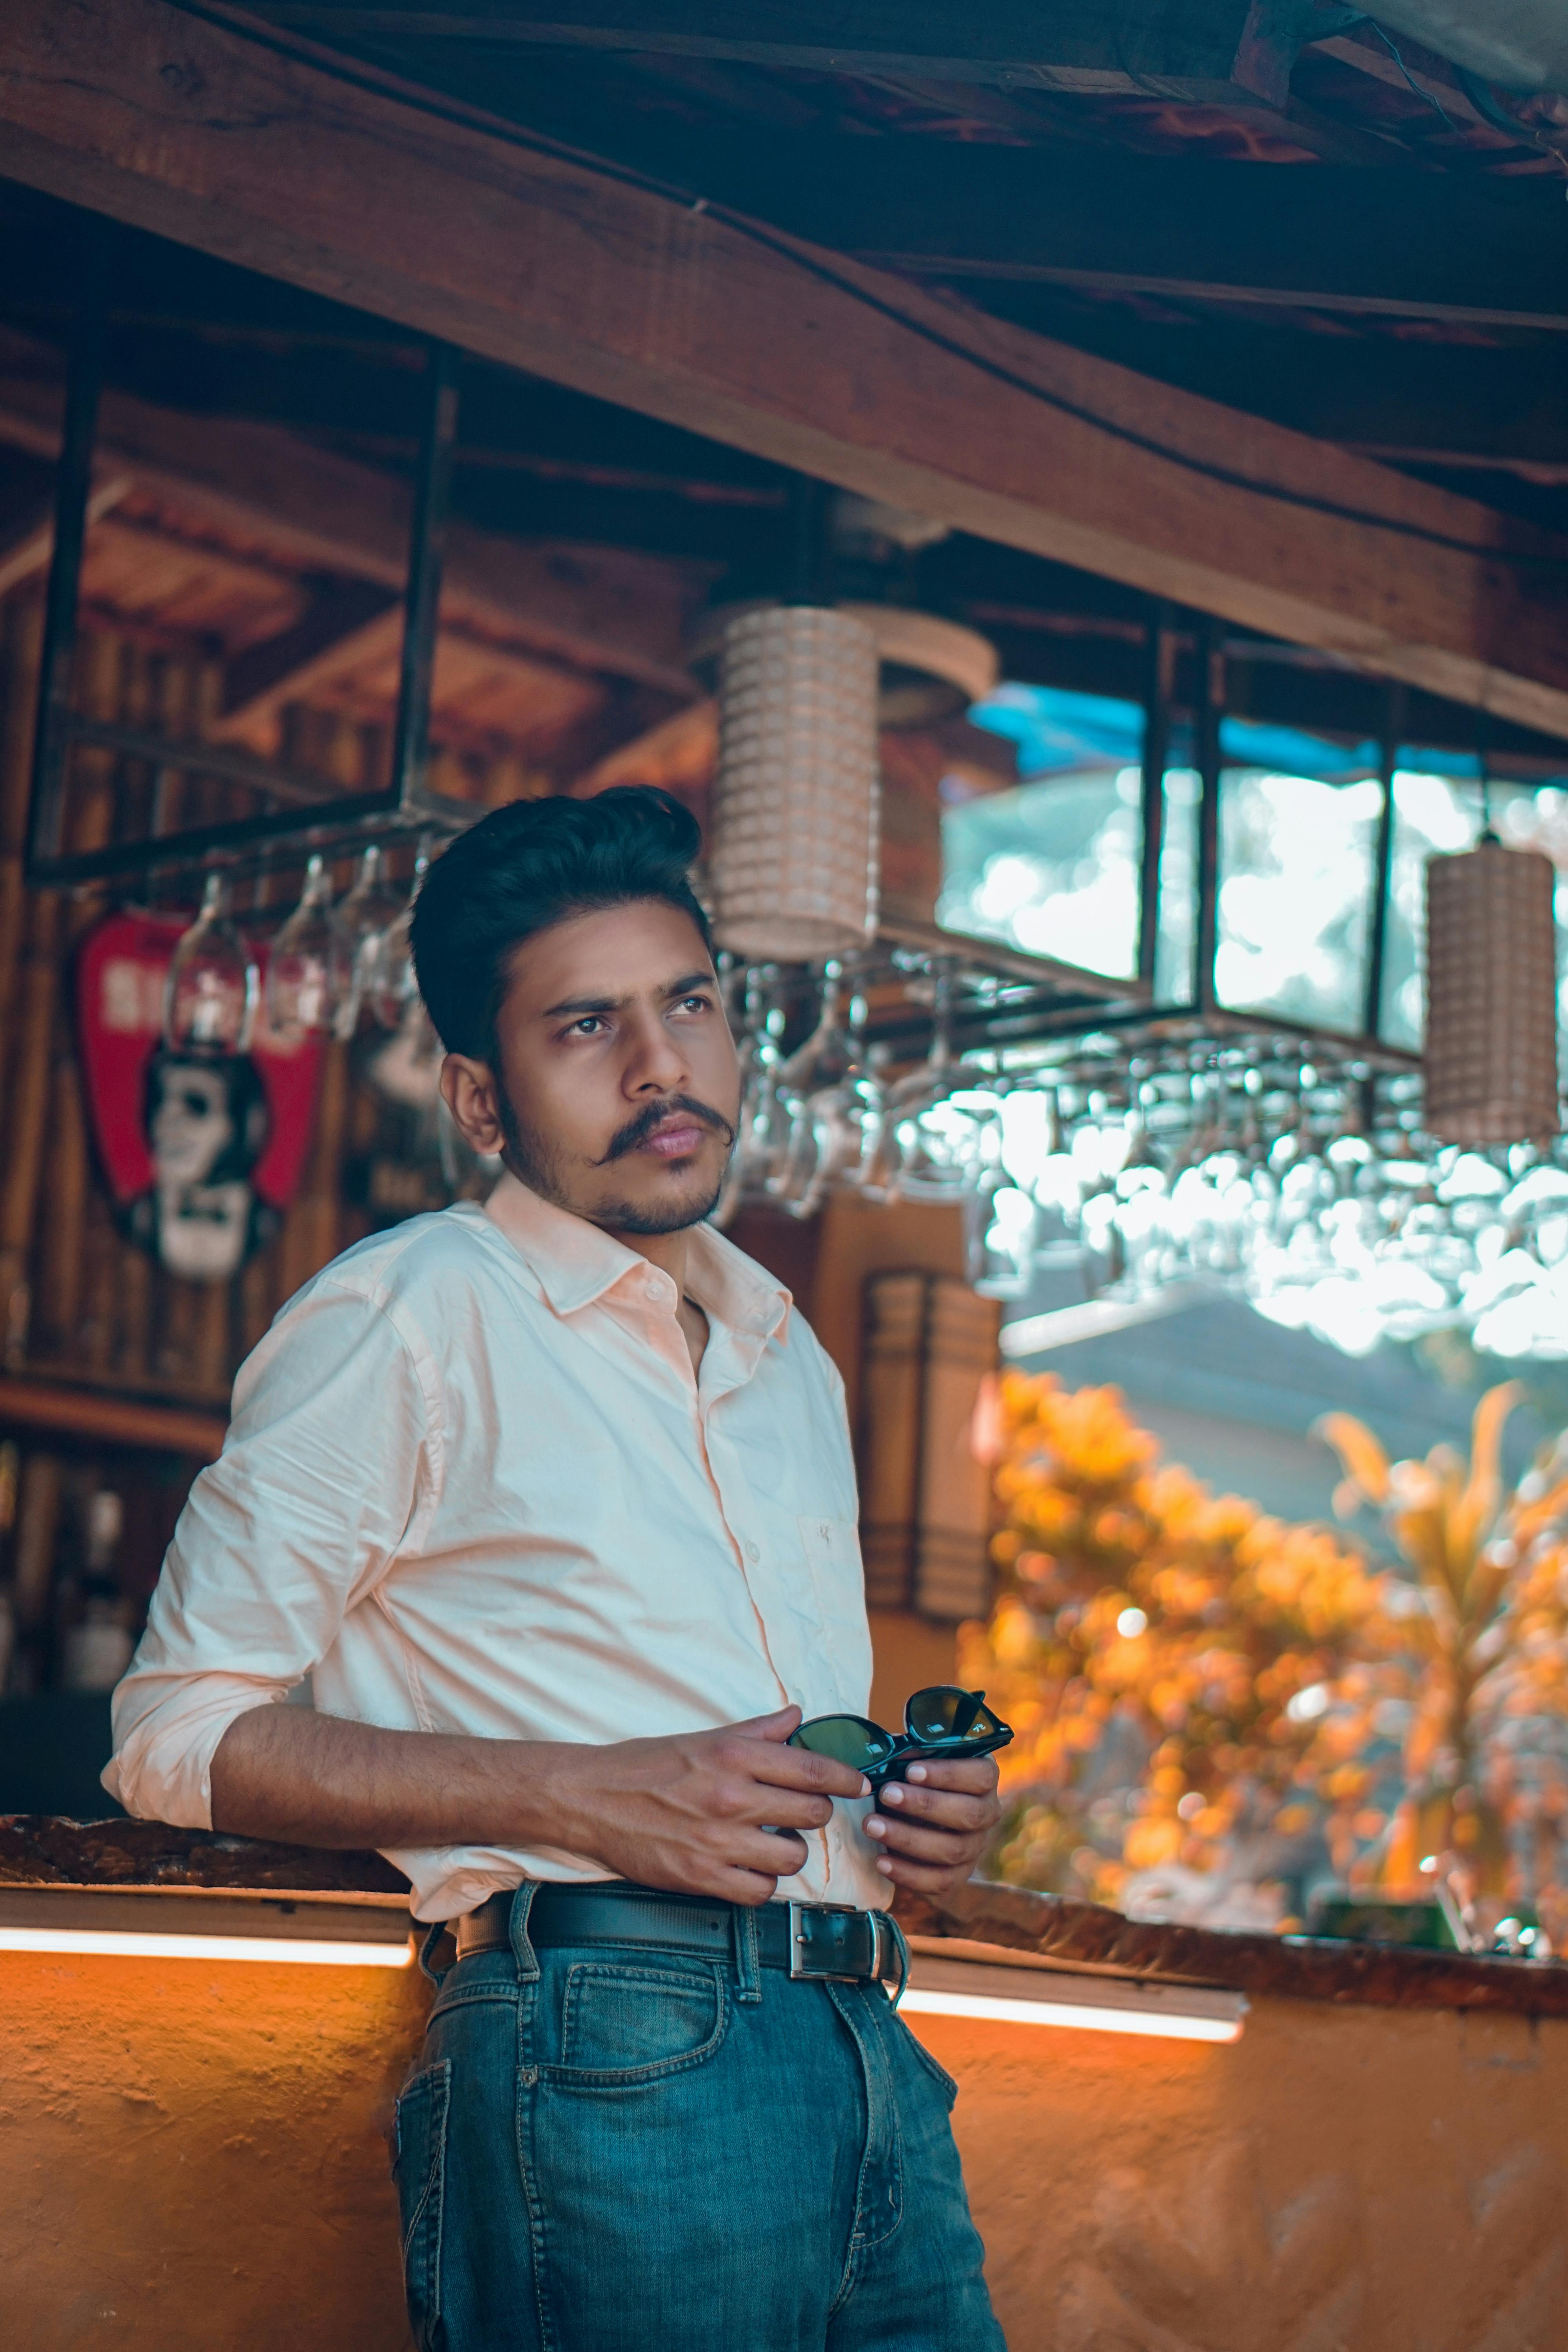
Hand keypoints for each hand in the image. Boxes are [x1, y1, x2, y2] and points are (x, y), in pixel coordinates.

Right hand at [546, 1705, 870, 1906]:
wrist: (591, 1799)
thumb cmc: (646, 1764)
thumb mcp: (705, 1738)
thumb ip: (757, 1731)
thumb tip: (797, 1716)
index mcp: (735, 1756)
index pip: (814, 1769)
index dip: (846, 1778)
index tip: (858, 1784)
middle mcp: (732, 1797)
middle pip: (813, 1815)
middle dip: (816, 1814)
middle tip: (801, 1812)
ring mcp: (718, 1841)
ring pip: (793, 1857)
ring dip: (789, 1851)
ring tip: (769, 1841)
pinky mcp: (702, 1877)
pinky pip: (760, 1891)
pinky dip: (762, 1882)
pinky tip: (749, 1867)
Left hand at [861, 1754, 1001, 1895]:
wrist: (917, 1814)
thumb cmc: (916, 1777)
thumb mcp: (917, 1760)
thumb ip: (912, 1755)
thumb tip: (895, 1754)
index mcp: (984, 1778)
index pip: (981, 1776)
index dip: (948, 1774)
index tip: (910, 1771)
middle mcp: (987, 1813)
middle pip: (968, 1815)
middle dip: (924, 1805)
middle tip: (886, 1794)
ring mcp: (976, 1847)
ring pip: (953, 1850)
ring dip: (908, 1839)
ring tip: (872, 1826)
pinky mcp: (960, 1875)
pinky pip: (941, 1882)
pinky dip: (909, 1874)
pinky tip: (880, 1861)